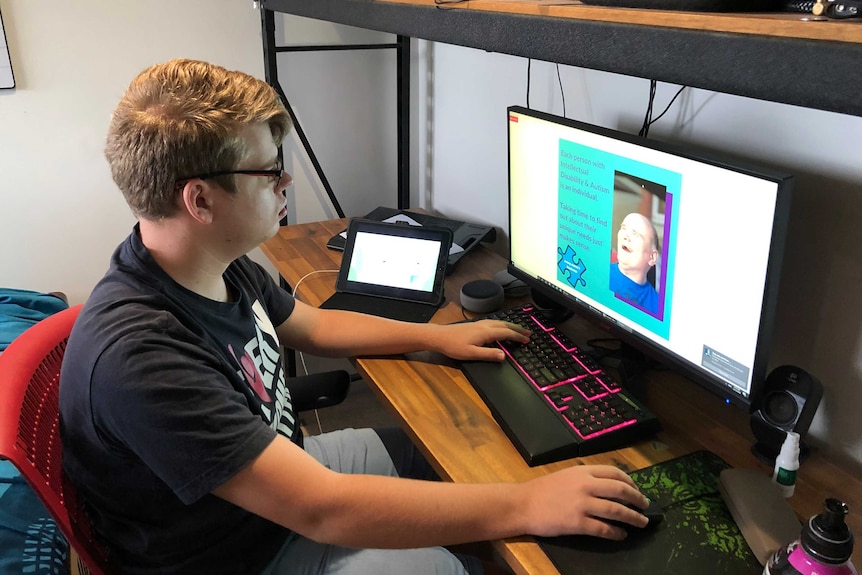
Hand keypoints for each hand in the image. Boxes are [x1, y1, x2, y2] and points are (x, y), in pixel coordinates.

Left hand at [435, 320, 529, 361]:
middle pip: (505, 325)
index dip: (517, 336)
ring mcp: (480, 323)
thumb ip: (488, 354)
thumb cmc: (454, 346)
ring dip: (511, 326)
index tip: (527, 340)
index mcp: (486, 332)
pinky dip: (503, 325)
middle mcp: (485, 325)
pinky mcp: (476, 324)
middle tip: (528, 333)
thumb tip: (504, 355)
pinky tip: (502, 328)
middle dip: (518, 329)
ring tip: (519, 330)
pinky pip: (495, 322)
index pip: (506, 333)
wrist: (440, 336)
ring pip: (500, 322)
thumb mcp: (471, 354)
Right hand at [520, 465, 648, 539]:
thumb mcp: (566, 475)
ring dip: (632, 517)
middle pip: (620, 490)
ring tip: (641, 522)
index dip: (630, 482)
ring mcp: (582, 505)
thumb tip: (609, 485)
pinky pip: (603, 529)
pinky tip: (621, 535)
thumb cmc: (543, 489)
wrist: (523, 504)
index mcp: (583, 471)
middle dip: (637, 499)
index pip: (615, 473)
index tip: (636, 490)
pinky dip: (616, 532)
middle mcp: (585, 485)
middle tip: (645, 506)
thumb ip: (586, 477)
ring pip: (616, 510)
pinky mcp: (578, 523)